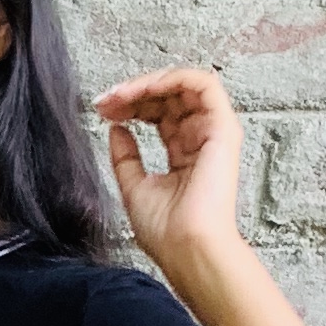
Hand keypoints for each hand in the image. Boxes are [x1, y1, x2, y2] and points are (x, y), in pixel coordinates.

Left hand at [92, 67, 244, 282]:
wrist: (186, 247)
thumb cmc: (166, 231)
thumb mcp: (133, 187)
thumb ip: (125, 157)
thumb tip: (116, 128)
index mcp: (183, 155)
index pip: (159, 116)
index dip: (131, 106)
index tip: (103, 110)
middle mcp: (200, 140)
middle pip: (170, 98)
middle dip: (134, 92)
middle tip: (107, 100)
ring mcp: (213, 132)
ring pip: (185, 84)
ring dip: (150, 81)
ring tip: (122, 93)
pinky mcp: (222, 127)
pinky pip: (204, 84)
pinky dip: (172, 78)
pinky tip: (145, 88)